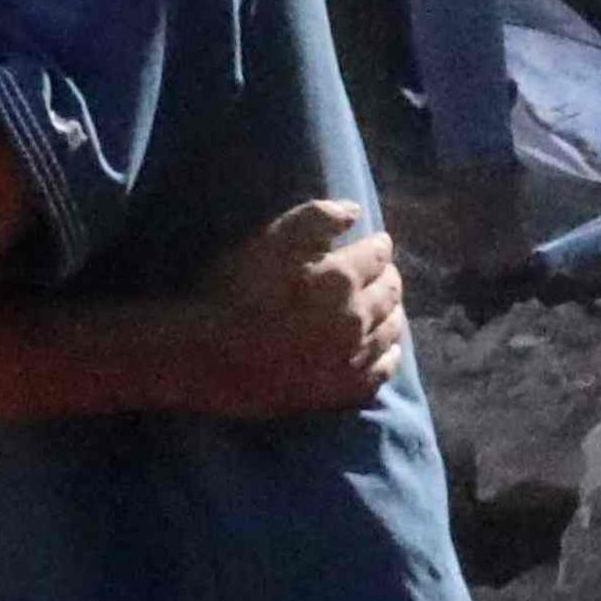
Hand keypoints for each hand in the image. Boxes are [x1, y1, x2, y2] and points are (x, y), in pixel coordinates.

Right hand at [192, 199, 405, 414]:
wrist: (209, 357)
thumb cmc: (235, 291)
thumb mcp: (270, 239)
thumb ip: (317, 217)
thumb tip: (356, 211)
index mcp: (342, 278)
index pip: (379, 255)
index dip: (377, 245)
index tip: (373, 243)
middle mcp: (356, 318)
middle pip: (390, 292)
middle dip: (387, 277)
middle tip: (379, 274)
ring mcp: (352, 357)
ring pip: (391, 331)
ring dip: (391, 314)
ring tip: (384, 308)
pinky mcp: (341, 390)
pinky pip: (381, 372)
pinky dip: (388, 357)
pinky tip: (385, 351)